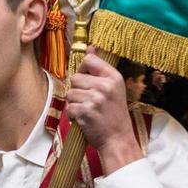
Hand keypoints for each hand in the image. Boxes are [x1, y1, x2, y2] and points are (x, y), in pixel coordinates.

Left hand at [65, 53, 139, 173]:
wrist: (118, 139)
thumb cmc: (114, 114)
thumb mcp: (114, 88)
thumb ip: (100, 69)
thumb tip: (89, 47)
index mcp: (114, 77)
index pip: (90, 60)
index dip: (83, 69)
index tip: (87, 79)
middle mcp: (105, 86)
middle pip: (76, 77)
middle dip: (78, 90)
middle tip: (89, 101)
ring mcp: (95, 99)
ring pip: (70, 93)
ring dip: (74, 103)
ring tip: (87, 111)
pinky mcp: (85, 112)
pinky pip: (69, 107)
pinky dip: (73, 115)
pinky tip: (84, 119)